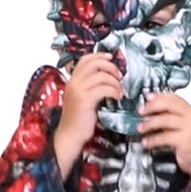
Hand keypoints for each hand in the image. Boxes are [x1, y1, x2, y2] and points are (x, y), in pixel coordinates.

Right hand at [53, 53, 122, 179]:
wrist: (70, 135)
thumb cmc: (79, 119)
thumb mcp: (82, 98)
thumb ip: (90, 86)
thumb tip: (107, 77)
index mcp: (72, 80)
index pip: (85, 59)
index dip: (100, 56)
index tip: (111, 58)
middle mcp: (73, 82)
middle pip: (94, 63)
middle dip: (110, 67)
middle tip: (119, 76)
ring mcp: (78, 90)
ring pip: (101, 76)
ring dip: (115, 82)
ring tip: (120, 91)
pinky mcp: (85, 100)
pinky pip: (104, 88)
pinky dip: (114, 91)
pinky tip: (118, 97)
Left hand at [139, 93, 190, 176]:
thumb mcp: (183, 127)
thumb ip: (171, 117)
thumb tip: (151, 110)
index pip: (174, 98)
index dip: (160, 97)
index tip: (148, 98)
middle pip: (169, 105)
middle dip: (152, 107)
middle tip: (141, 112)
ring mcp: (189, 128)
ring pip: (165, 120)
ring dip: (149, 124)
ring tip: (141, 128)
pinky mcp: (185, 140)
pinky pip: (164, 137)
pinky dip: (153, 140)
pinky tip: (147, 143)